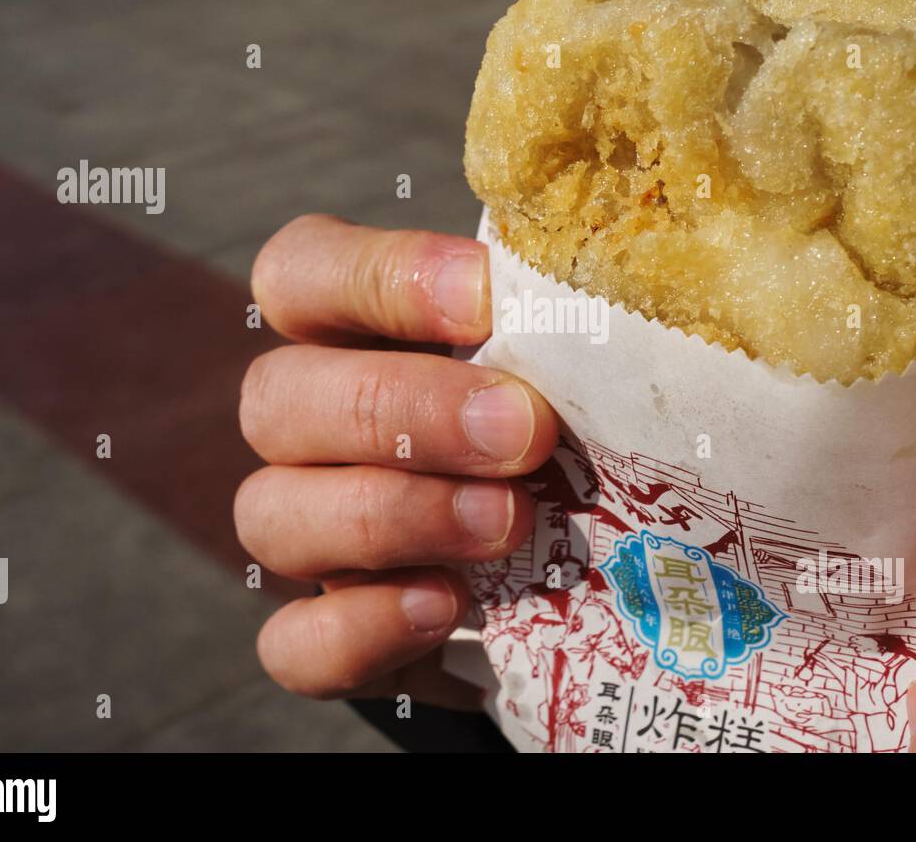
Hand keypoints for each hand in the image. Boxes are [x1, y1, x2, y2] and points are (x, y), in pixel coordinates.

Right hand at [236, 215, 557, 708]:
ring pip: (271, 515)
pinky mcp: (328, 635)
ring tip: (507, 523)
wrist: (558, 572)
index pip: (303, 272)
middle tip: (521, 431)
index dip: (378, 277)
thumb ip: (565, 323)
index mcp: (354, 335)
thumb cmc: (560, 431)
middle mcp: (311, 429)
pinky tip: (446, 611)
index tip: (487, 299)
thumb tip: (644, 270)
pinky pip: (293, 645)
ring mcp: (308, 533)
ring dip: (390, 516)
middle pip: (278, 396)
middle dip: (401, 410)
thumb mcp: (563, 366)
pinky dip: (360, 630)